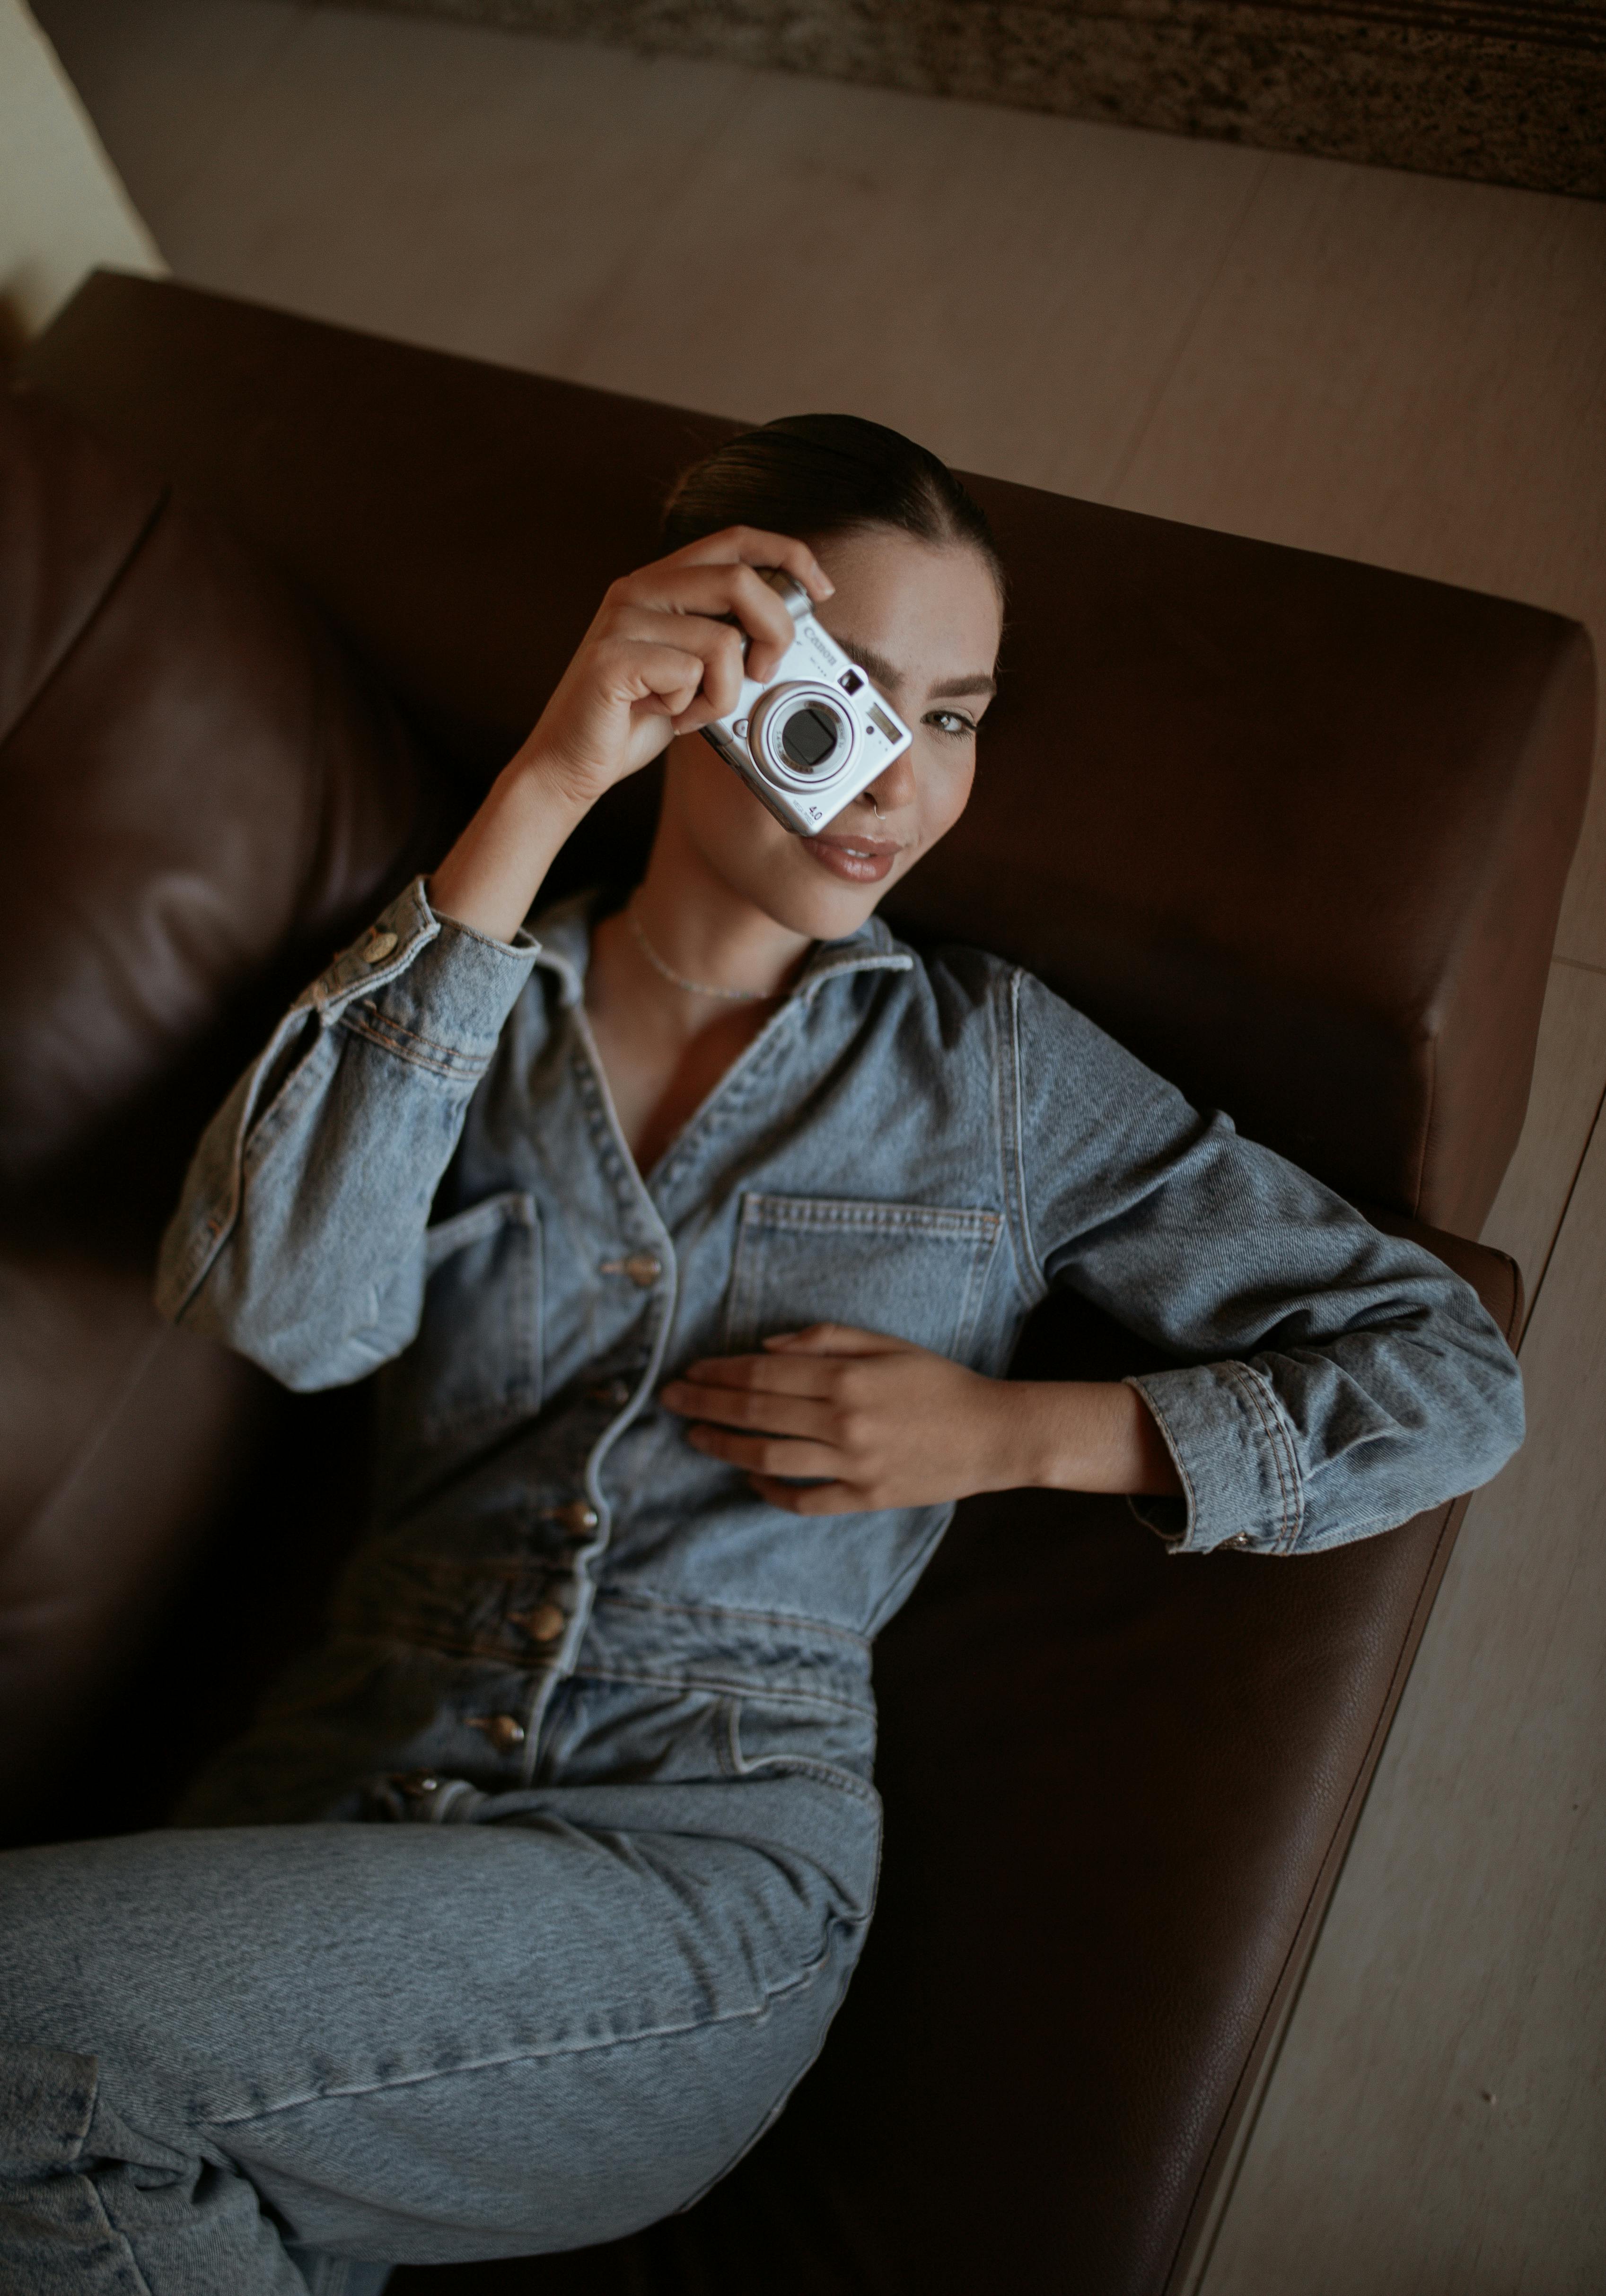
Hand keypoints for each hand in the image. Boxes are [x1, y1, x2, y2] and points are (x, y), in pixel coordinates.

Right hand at [428, 528, 832, 942]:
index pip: (736, 539)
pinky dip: (693, 709)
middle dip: (775, 632)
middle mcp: (638, 588)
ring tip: (691, 708)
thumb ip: (726, 638)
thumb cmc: (633, 719)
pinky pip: (690, 675)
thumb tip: (787, 630)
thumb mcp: (693, 668)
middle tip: (763, 673)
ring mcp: (622, 620)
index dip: (789, 555)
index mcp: (660, 582)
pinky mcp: (613, 659)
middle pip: (741, 579)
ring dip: (724, 692)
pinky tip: (665, 717)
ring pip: (723, 640)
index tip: (820, 591)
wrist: (570, 763)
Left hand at [660, 1325, 1183, 1515]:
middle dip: (705, 1404)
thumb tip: (766, 1348)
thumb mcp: (886, 1344)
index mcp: (848, 1379)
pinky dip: (769, 1490)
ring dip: (724, 1446)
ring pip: (768, 1458)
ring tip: (695, 1436)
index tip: (689, 1371)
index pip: (762, 1375)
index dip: (719, 1373)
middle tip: (670, 1399)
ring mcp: (852, 1467)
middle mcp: (843, 1424)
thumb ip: (825, 1339)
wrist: (993, 1435)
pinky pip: (803, 1500)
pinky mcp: (863, 1499)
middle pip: (756, 1414)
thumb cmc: (938, 1382)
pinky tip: (748, 1476)